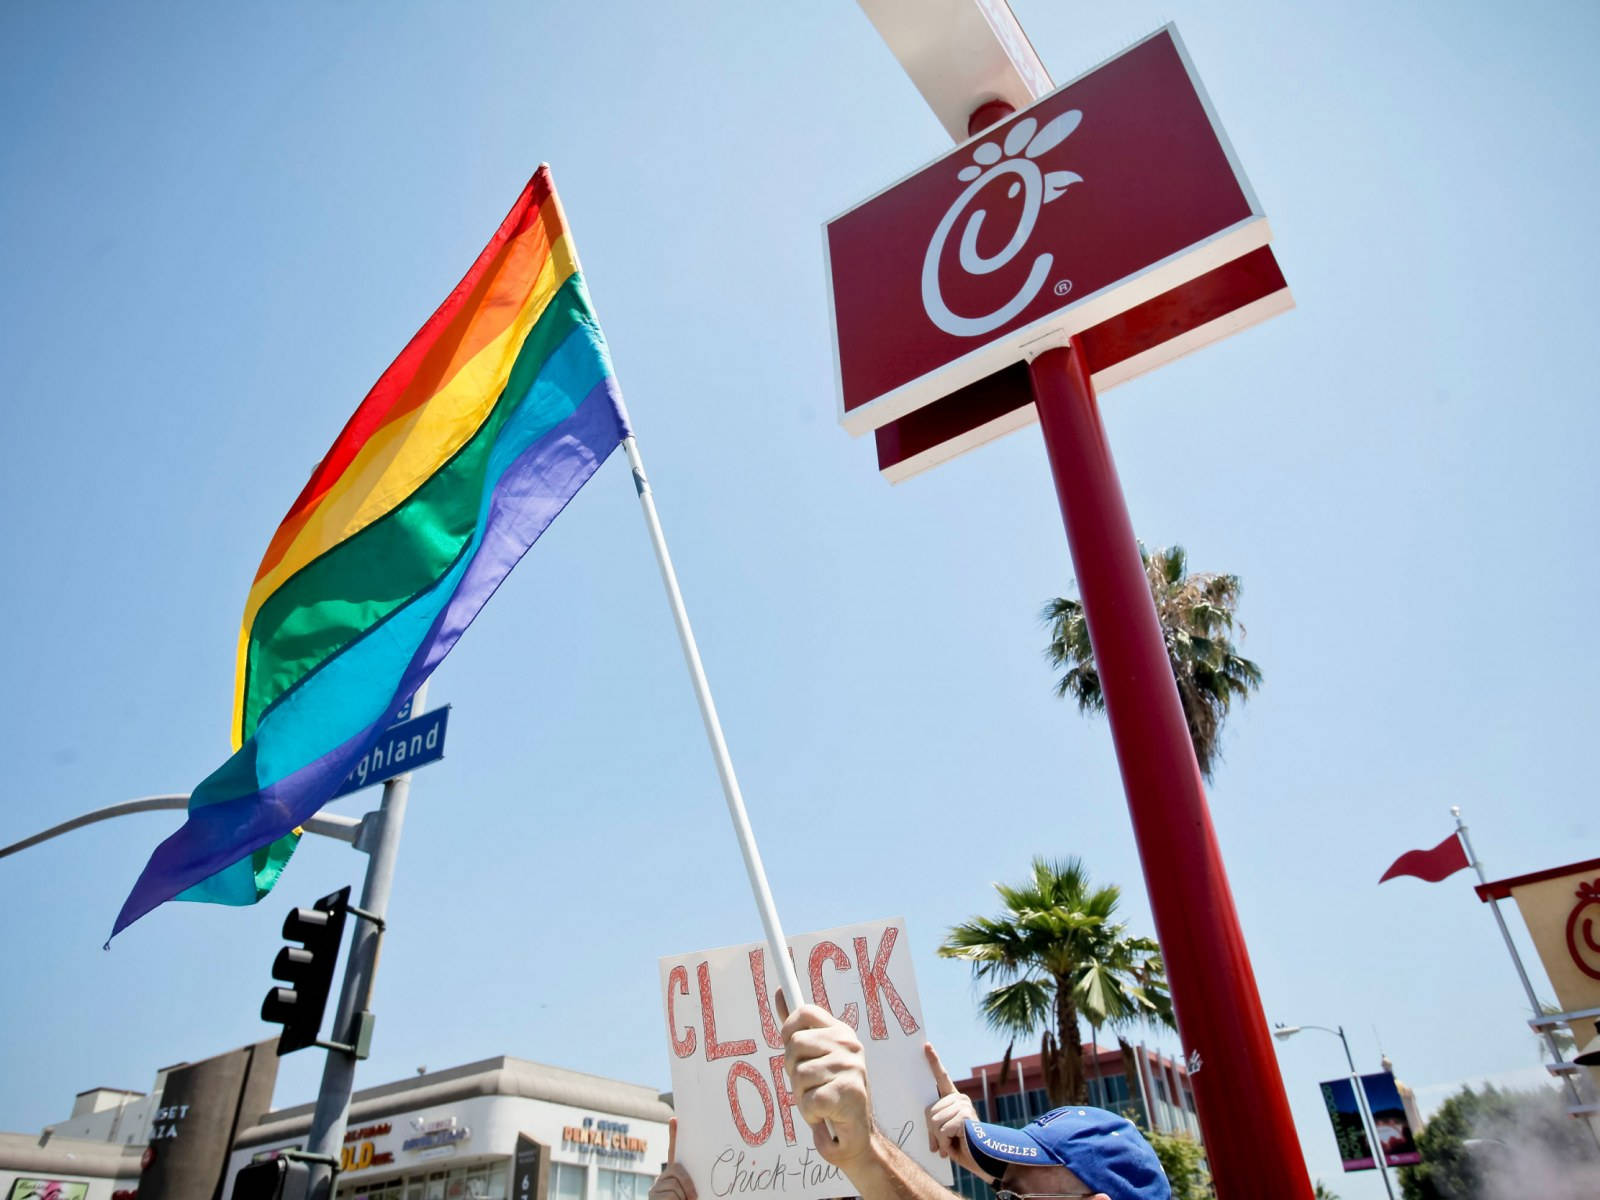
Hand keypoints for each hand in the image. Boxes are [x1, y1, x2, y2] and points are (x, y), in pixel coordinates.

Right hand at [649, 1118, 695, 1199]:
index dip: (674, 1135)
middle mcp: (663, 1180)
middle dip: (687, 1185)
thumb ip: (690, 1184)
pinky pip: (670, 1193)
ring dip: (683, 1197)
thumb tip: (702, 1178)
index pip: (673, 1152)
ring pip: (674, 1184)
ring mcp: (657, 1188)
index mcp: (675, 1179)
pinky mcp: (653, 1195)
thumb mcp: (691, 1194)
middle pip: (676, 1171)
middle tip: (693, 1198)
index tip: (675, 1119)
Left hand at [778, 991, 874, 1167]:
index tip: (790, 1048)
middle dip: (793, 1071)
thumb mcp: (814, 1057)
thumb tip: (780, 992)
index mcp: (840, 1032)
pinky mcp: (849, 1092)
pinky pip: (809, 1100)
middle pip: (794, 1044)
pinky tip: (825, 1114)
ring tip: (819, 1102)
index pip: (804, 1011)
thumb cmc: (831, 1095)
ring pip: (799, 1075)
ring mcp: (851, 1066)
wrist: (857, 1137)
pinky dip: (811, 1114)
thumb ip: (797, 1028)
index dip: (788, 1030)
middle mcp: (848, 1044)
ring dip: (802, 1096)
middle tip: (810, 1084)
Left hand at [923, 1044, 989, 1180]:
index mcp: (954, 1100)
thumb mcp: (945, 1136)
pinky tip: (958, 1144)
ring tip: (954, 1144)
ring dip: (940, 1139)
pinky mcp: (965, 1115)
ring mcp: (963, 1105)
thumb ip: (935, 1128)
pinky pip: (942, 1129)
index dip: (933, 1062)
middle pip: (928, 1112)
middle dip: (933, 1132)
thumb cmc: (964, 1149)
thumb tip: (929, 1139)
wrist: (984, 1162)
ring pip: (934, 1122)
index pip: (941, 1078)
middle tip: (946, 1142)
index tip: (926, 1046)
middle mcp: (959, 1098)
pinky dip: (946, 1143)